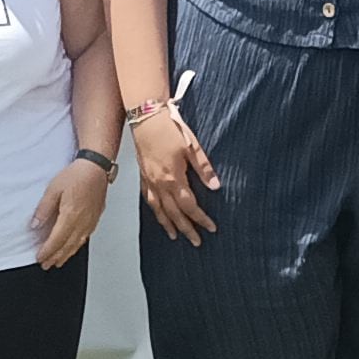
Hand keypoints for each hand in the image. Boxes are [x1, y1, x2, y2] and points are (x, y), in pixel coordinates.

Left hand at [32, 156, 110, 269]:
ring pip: (77, 244)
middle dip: (55, 257)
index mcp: (70, 216)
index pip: (57, 240)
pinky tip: (73, 247)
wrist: (96, 168)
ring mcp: (90, 221)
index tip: (40, 257)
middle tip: (46, 264)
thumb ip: (44, 209)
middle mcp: (82, 222)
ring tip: (58, 261)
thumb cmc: (77, 175)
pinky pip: (85, 237)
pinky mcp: (94, 218)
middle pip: (67, 246)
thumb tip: (35, 224)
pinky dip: (77, 246)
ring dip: (66, 254)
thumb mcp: (53, 189)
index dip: (47, 251)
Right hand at [135, 108, 218, 244]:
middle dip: (186, 229)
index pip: (189, 206)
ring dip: (167, 224)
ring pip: (158, 210)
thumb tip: (215, 186)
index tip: (211, 228)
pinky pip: (148, 199)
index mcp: (173, 178)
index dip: (201, 219)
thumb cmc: (168, 128)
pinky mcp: (143, 175)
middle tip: (196, 242)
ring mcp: (149, 181)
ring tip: (174, 236)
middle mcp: (159, 184)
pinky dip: (155, 210)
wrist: (146, 117)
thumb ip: (204, 169)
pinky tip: (158, 214)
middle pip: (174, 213)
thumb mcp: (192, 147)